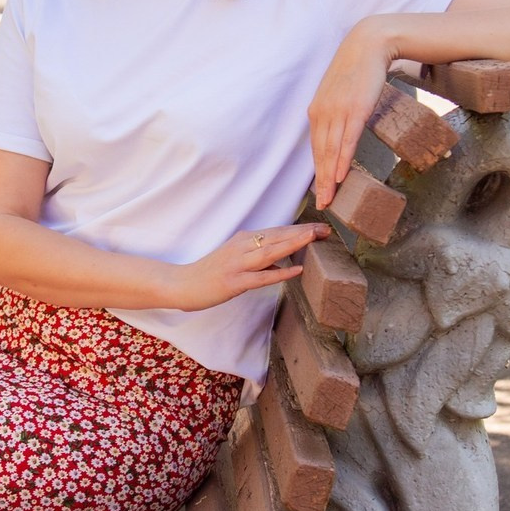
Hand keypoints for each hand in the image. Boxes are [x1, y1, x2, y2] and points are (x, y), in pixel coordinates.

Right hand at [173, 222, 330, 311]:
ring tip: (314, 237)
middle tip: (327, 229)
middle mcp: (241, 247)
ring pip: (271, 251)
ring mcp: (238, 264)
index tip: (320, 227)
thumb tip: (280, 262)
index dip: (299, 229)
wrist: (182, 283)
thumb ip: (257, 259)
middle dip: (303, 232)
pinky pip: (261, 277)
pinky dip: (279, 272)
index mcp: (243, 240)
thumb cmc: (209, 273)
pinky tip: (296, 270)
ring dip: (293, 243)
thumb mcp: (234, 259)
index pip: (276, 231)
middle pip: (277, 237)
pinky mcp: (235, 281)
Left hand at [308, 19, 394, 208]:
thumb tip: (341, 131)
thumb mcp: (340, 95)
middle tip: (323, 204)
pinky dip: (341, 159)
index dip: (317, 171)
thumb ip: (337, 113)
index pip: (315, 148)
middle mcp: (322, 114)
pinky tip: (339, 176)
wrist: (368, 45)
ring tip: (330, 198)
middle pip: (320, 154)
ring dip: (329, 178)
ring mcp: (337, 112)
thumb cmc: (356, 70)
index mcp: (317, 112)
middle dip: (321, 182)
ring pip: (330, 151)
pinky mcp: (354, 109)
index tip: (319, 191)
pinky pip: (346, 140)